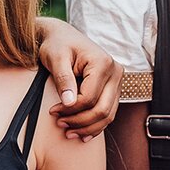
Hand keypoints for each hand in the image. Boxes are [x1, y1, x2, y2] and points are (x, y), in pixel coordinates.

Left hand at [34, 18, 120, 140]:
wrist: (62, 36)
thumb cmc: (57, 44)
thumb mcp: (56, 58)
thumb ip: (63, 79)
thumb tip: (69, 103)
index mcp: (102, 63)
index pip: (89, 98)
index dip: (71, 110)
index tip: (52, 112)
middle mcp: (115, 72)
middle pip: (102, 109)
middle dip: (80, 122)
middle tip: (60, 125)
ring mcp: (116, 81)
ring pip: (108, 115)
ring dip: (88, 127)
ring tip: (68, 132)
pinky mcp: (113, 88)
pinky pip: (108, 112)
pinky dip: (96, 125)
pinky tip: (82, 133)